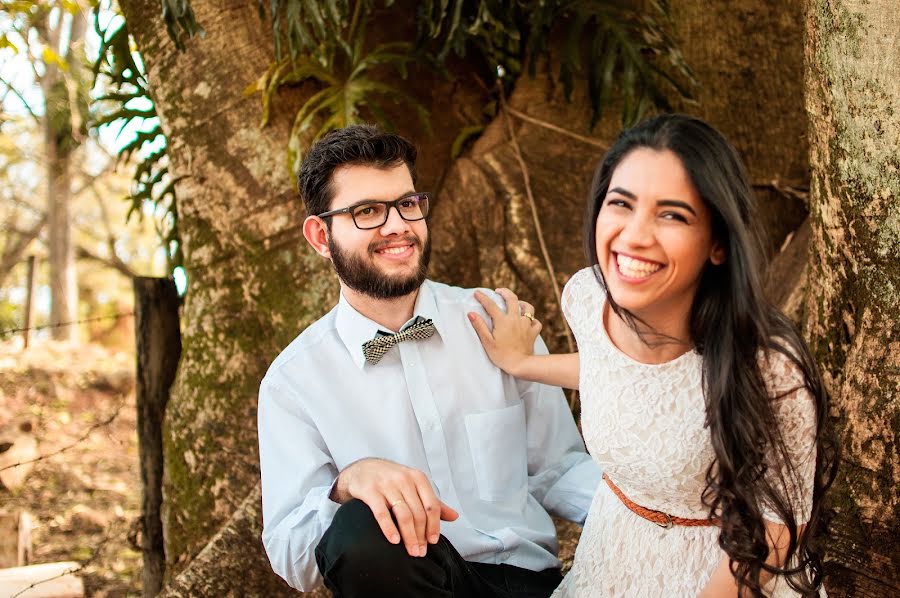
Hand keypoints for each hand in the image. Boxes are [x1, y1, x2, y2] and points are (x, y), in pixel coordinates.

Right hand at [331, 458, 458, 556]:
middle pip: (418, 513)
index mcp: (418, 478)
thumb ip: (433, 502)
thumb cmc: (392, 480)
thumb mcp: (414, 486)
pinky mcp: (370, 491)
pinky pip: (382, 513)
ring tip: (411, 551)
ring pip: (403, 515)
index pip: (432, 505)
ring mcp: (386, 485)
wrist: (362, 470)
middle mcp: (404, 479)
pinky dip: (389, 528)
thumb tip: (455, 516)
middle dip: (421, 536)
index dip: (434, 526)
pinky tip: (394, 540)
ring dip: (409, 536)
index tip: (433, 541)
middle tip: (420, 552)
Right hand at [468, 288, 541, 376]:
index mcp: (503, 321)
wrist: (520, 365)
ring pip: (528, 308)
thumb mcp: (487, 342)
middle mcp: (515, 319)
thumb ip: (479, 326)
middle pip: (512, 299)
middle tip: (499, 291)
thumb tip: (471, 313)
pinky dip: (533, 320)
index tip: (477, 293)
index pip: (491, 305)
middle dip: (505, 292)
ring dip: (522, 303)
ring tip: (517, 303)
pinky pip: (536, 322)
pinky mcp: (533, 332)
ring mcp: (526, 325)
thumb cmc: (501, 355)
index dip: (483, 297)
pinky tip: (529, 321)